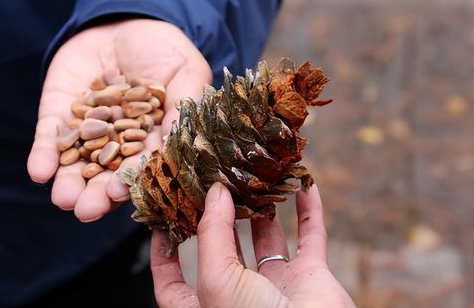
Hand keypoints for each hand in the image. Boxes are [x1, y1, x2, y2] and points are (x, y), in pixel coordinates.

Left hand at [27, 18, 211, 221]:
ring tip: (64, 199)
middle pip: (105, 175)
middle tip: (87, 210)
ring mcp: (86, 129)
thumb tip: (179, 143)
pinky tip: (39, 171)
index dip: (132, 182)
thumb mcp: (185, 73)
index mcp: (150, 140)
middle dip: (95, 194)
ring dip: (68, 183)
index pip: (140, 167)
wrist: (126, 17)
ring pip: (75, 164)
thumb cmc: (164, 48)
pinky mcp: (58, 113)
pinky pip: (48, 138)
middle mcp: (116, 142)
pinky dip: (43, 155)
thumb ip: (182, 107)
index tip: (124, 196)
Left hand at [151, 183, 355, 307]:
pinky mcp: (312, 280)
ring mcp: (277, 287)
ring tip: (256, 179)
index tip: (162, 222)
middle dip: (221, 216)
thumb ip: (213, 233)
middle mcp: (240, 297)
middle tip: (216, 183)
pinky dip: (310, 212)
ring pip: (268, 239)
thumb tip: (215, 193)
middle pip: (224, 249)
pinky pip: (312, 238)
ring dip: (265, 209)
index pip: (173, 282)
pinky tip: (305, 186)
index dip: (164, 254)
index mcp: (207, 306)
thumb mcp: (217, 279)